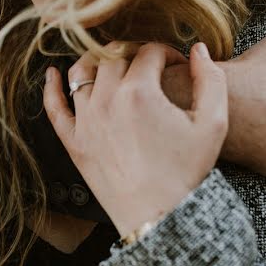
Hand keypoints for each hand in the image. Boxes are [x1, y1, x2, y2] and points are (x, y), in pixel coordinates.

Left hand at [42, 41, 227, 236]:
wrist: (159, 216)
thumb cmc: (188, 172)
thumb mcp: (213, 124)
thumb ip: (211, 80)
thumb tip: (199, 49)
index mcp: (140, 92)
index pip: (149, 51)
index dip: (167, 52)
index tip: (177, 65)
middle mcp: (106, 100)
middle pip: (115, 56)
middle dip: (136, 55)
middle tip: (150, 68)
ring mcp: (85, 120)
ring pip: (83, 72)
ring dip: (98, 63)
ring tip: (114, 68)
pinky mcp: (73, 141)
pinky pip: (54, 107)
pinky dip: (51, 87)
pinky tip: (53, 74)